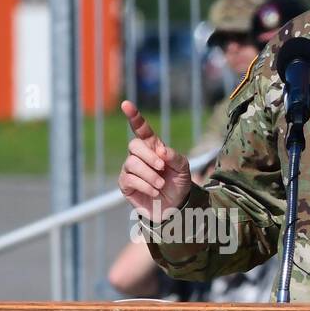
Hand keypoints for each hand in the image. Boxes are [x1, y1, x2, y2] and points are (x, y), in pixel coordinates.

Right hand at [118, 101, 193, 215]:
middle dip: (148, 155)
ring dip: (149, 174)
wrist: (175, 206)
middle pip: (134, 145)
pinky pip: (129, 179)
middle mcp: (139, 156)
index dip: (134, 117)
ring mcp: (130, 170)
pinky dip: (145, 185)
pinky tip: (154, 191)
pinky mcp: (125, 184)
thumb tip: (160, 151)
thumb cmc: (178, 183)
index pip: (141, 129)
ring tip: (161, 184)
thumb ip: (174, 157)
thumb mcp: (183, 168)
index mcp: (152, 147)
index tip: (126, 104)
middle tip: (162, 167)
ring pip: (132, 163)